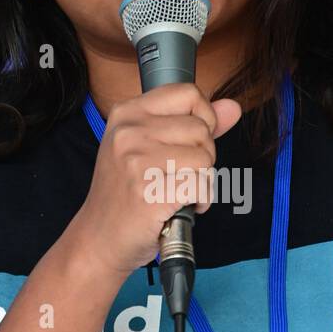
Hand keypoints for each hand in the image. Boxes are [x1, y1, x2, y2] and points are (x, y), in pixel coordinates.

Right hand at [72, 84, 241, 278]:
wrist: (99, 238)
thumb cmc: (126, 194)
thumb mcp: (151, 148)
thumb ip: (195, 124)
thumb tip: (233, 107)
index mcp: (127, 113)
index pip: (188, 93)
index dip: (204, 118)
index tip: (192, 143)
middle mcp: (129, 131)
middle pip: (201, 129)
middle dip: (203, 157)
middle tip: (179, 176)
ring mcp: (136, 161)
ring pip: (205, 158)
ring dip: (202, 182)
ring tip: (178, 192)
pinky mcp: (149, 191)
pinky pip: (201, 185)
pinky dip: (201, 200)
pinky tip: (182, 207)